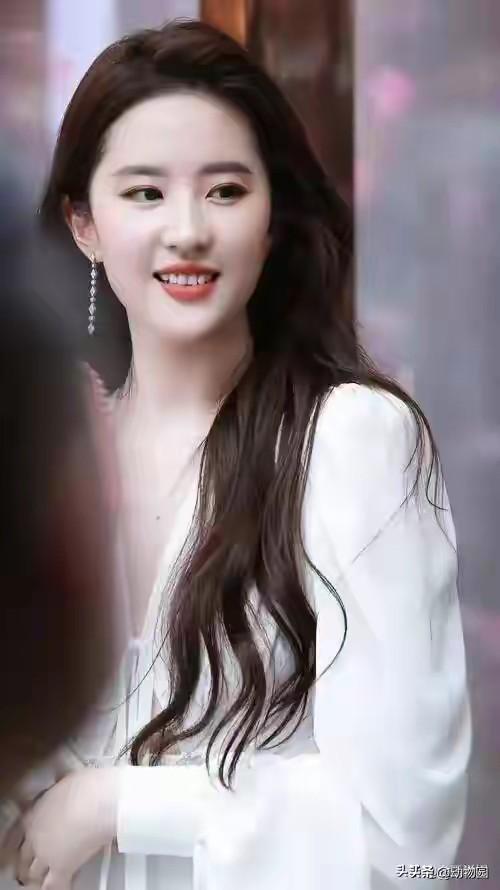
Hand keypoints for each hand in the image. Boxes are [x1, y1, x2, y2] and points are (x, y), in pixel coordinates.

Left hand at [14, 768, 117, 889]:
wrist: (100, 800)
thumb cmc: (87, 786)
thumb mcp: (66, 782)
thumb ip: (58, 791)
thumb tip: (62, 786)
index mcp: (33, 814)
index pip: (16, 835)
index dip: (16, 844)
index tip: (18, 850)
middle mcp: (34, 837)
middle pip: (23, 858)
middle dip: (26, 864)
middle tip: (29, 869)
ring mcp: (46, 854)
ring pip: (33, 874)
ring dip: (37, 878)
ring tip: (43, 881)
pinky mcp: (62, 868)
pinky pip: (54, 886)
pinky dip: (57, 888)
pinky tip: (63, 886)